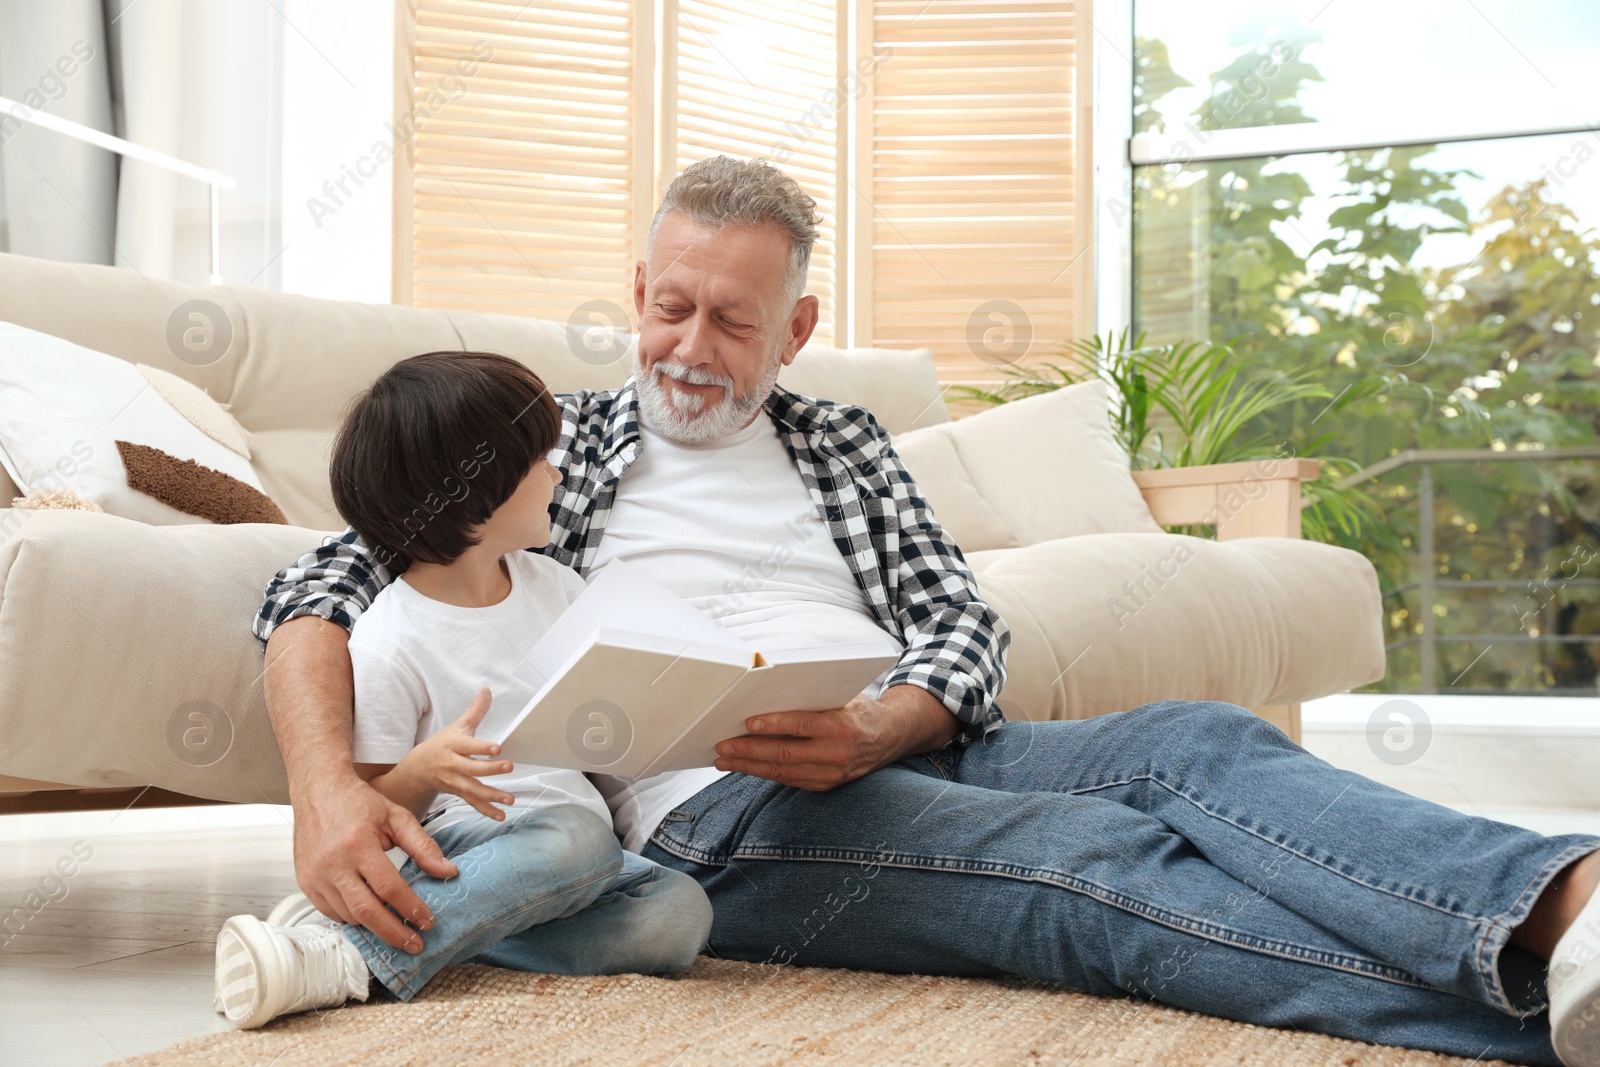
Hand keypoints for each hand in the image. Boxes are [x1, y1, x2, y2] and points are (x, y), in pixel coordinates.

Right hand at [290, 772, 455, 952]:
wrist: (319, 791)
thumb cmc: (359, 803)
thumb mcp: (397, 817)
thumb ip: (424, 846)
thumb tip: (448, 872)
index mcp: (358, 844)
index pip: (389, 887)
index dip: (410, 908)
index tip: (428, 921)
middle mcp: (333, 863)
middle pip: (367, 911)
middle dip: (394, 932)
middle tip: (415, 943)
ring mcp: (315, 875)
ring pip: (349, 915)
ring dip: (374, 928)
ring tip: (397, 930)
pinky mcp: (305, 882)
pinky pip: (331, 912)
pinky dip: (352, 919)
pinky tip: (371, 918)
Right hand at [394, 687, 515, 820]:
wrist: (419, 767)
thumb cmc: (444, 743)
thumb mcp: (457, 725)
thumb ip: (475, 710)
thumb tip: (487, 689)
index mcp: (454, 745)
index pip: (468, 746)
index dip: (482, 747)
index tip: (498, 747)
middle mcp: (453, 764)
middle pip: (472, 768)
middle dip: (490, 769)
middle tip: (509, 766)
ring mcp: (455, 781)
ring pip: (473, 789)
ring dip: (491, 796)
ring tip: (509, 799)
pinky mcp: (458, 793)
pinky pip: (472, 803)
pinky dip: (486, 810)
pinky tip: (501, 815)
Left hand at [712, 684, 959, 790]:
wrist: (890, 737)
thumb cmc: (860, 711)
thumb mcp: (843, 698)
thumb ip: (812, 701)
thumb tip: (770, 695)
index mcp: (842, 726)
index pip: (802, 725)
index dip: (774, 725)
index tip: (748, 723)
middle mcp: (836, 754)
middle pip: (785, 754)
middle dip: (749, 750)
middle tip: (723, 745)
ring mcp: (830, 774)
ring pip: (782, 772)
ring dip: (749, 766)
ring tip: (725, 759)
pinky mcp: (824, 785)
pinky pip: (788, 780)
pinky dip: (764, 773)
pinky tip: (745, 766)